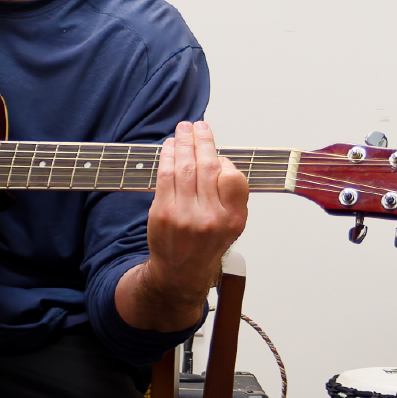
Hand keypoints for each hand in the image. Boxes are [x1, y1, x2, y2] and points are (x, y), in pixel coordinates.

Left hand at [118, 121, 248, 329]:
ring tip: (184, 129)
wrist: (180, 272)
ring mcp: (185, 215)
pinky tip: (169, 147)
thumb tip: (220, 159)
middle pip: (207, 168)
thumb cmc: (206, 244)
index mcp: (233, 218)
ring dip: (183, 143)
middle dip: (202, 141)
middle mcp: (211, 217)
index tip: (217, 153)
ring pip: (185, 168)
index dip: (224, 161)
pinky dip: (167, 157)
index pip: (233, 178)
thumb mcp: (232, 225)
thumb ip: (231, 195)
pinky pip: (165, 176)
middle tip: (199, 125)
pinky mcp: (162, 213)